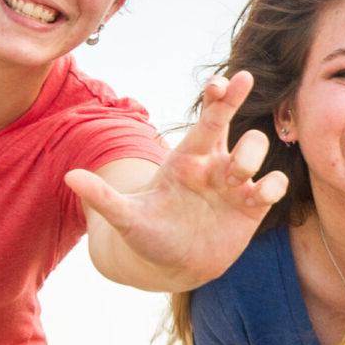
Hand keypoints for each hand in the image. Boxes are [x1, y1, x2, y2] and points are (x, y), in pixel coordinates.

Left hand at [64, 71, 286, 286]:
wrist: (173, 265)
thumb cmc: (149, 235)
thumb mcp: (126, 218)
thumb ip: (103, 198)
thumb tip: (70, 176)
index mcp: (187, 158)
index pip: (206, 118)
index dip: (219, 96)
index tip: (225, 80)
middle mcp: (213, 164)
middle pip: (233, 123)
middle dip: (237, 104)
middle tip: (238, 89)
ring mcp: (235, 184)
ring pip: (256, 150)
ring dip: (250, 156)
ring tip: (236, 177)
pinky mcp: (252, 207)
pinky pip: (273, 186)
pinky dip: (272, 186)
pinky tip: (261, 194)